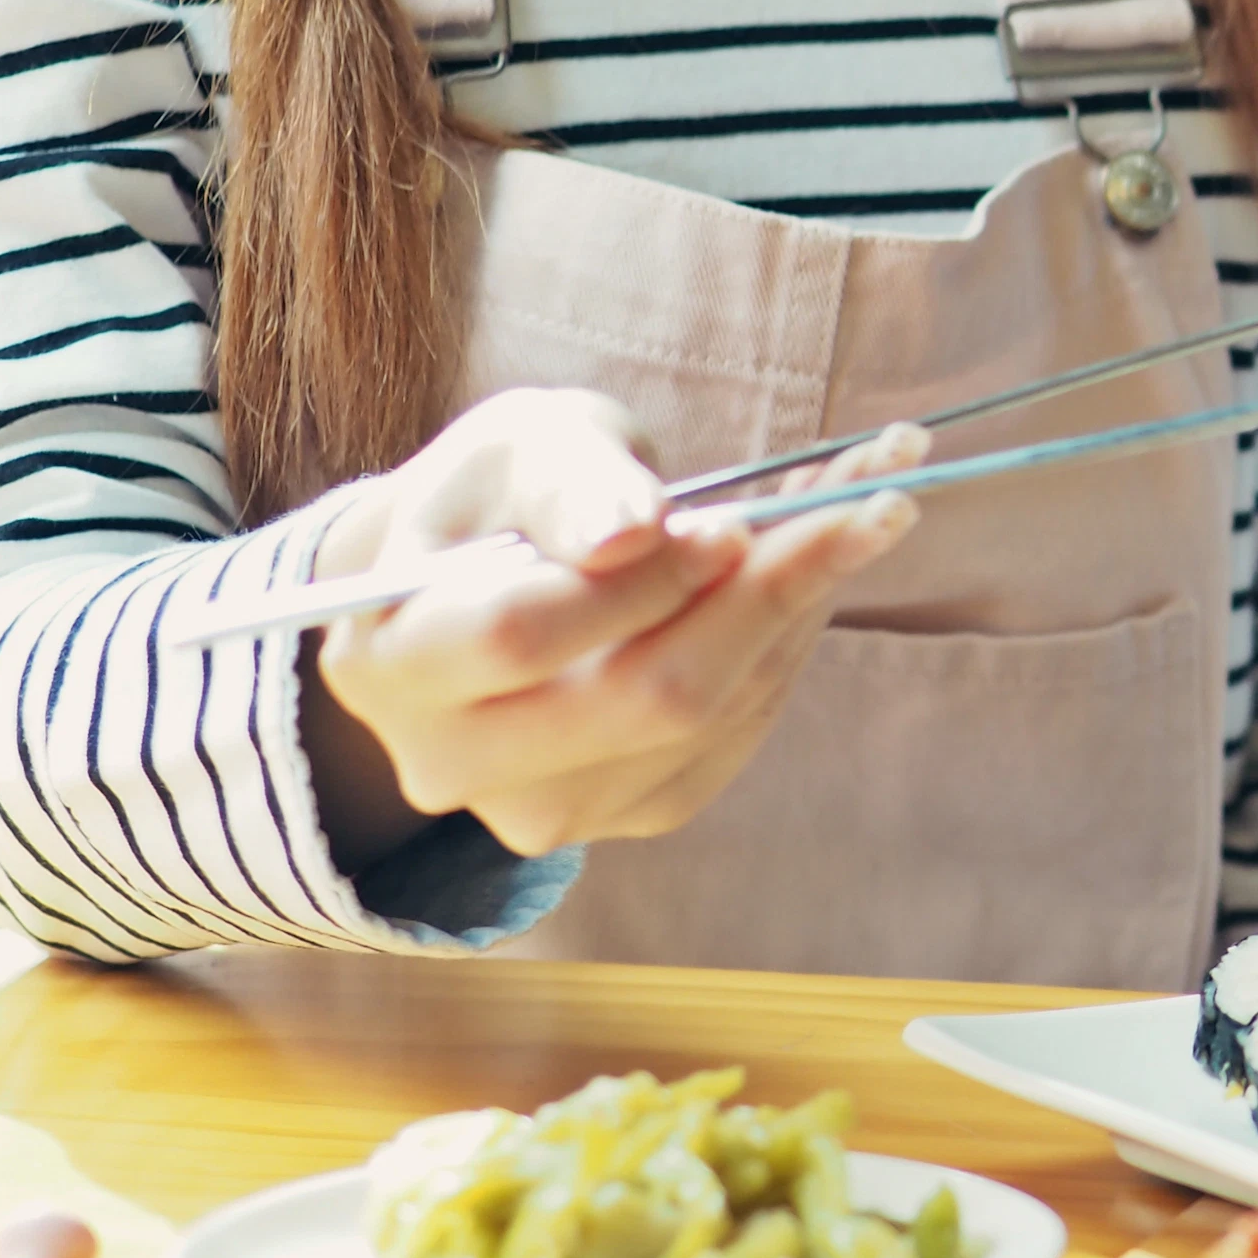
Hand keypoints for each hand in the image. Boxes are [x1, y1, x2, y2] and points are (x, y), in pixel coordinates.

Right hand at [298, 388, 926, 866]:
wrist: (491, 577)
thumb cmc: (498, 495)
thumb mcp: (519, 446)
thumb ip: (567, 482)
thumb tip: (632, 535)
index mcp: (389, 661)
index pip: (517, 638)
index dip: (638, 584)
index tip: (733, 519)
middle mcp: (452, 762)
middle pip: (642, 698)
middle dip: (770, 591)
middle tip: (868, 497)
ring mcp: (547, 808)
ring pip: (711, 715)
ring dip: (805, 603)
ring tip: (864, 502)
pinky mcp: (633, 811)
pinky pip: (739, 731)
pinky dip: (791, 641)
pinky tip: (817, 568)